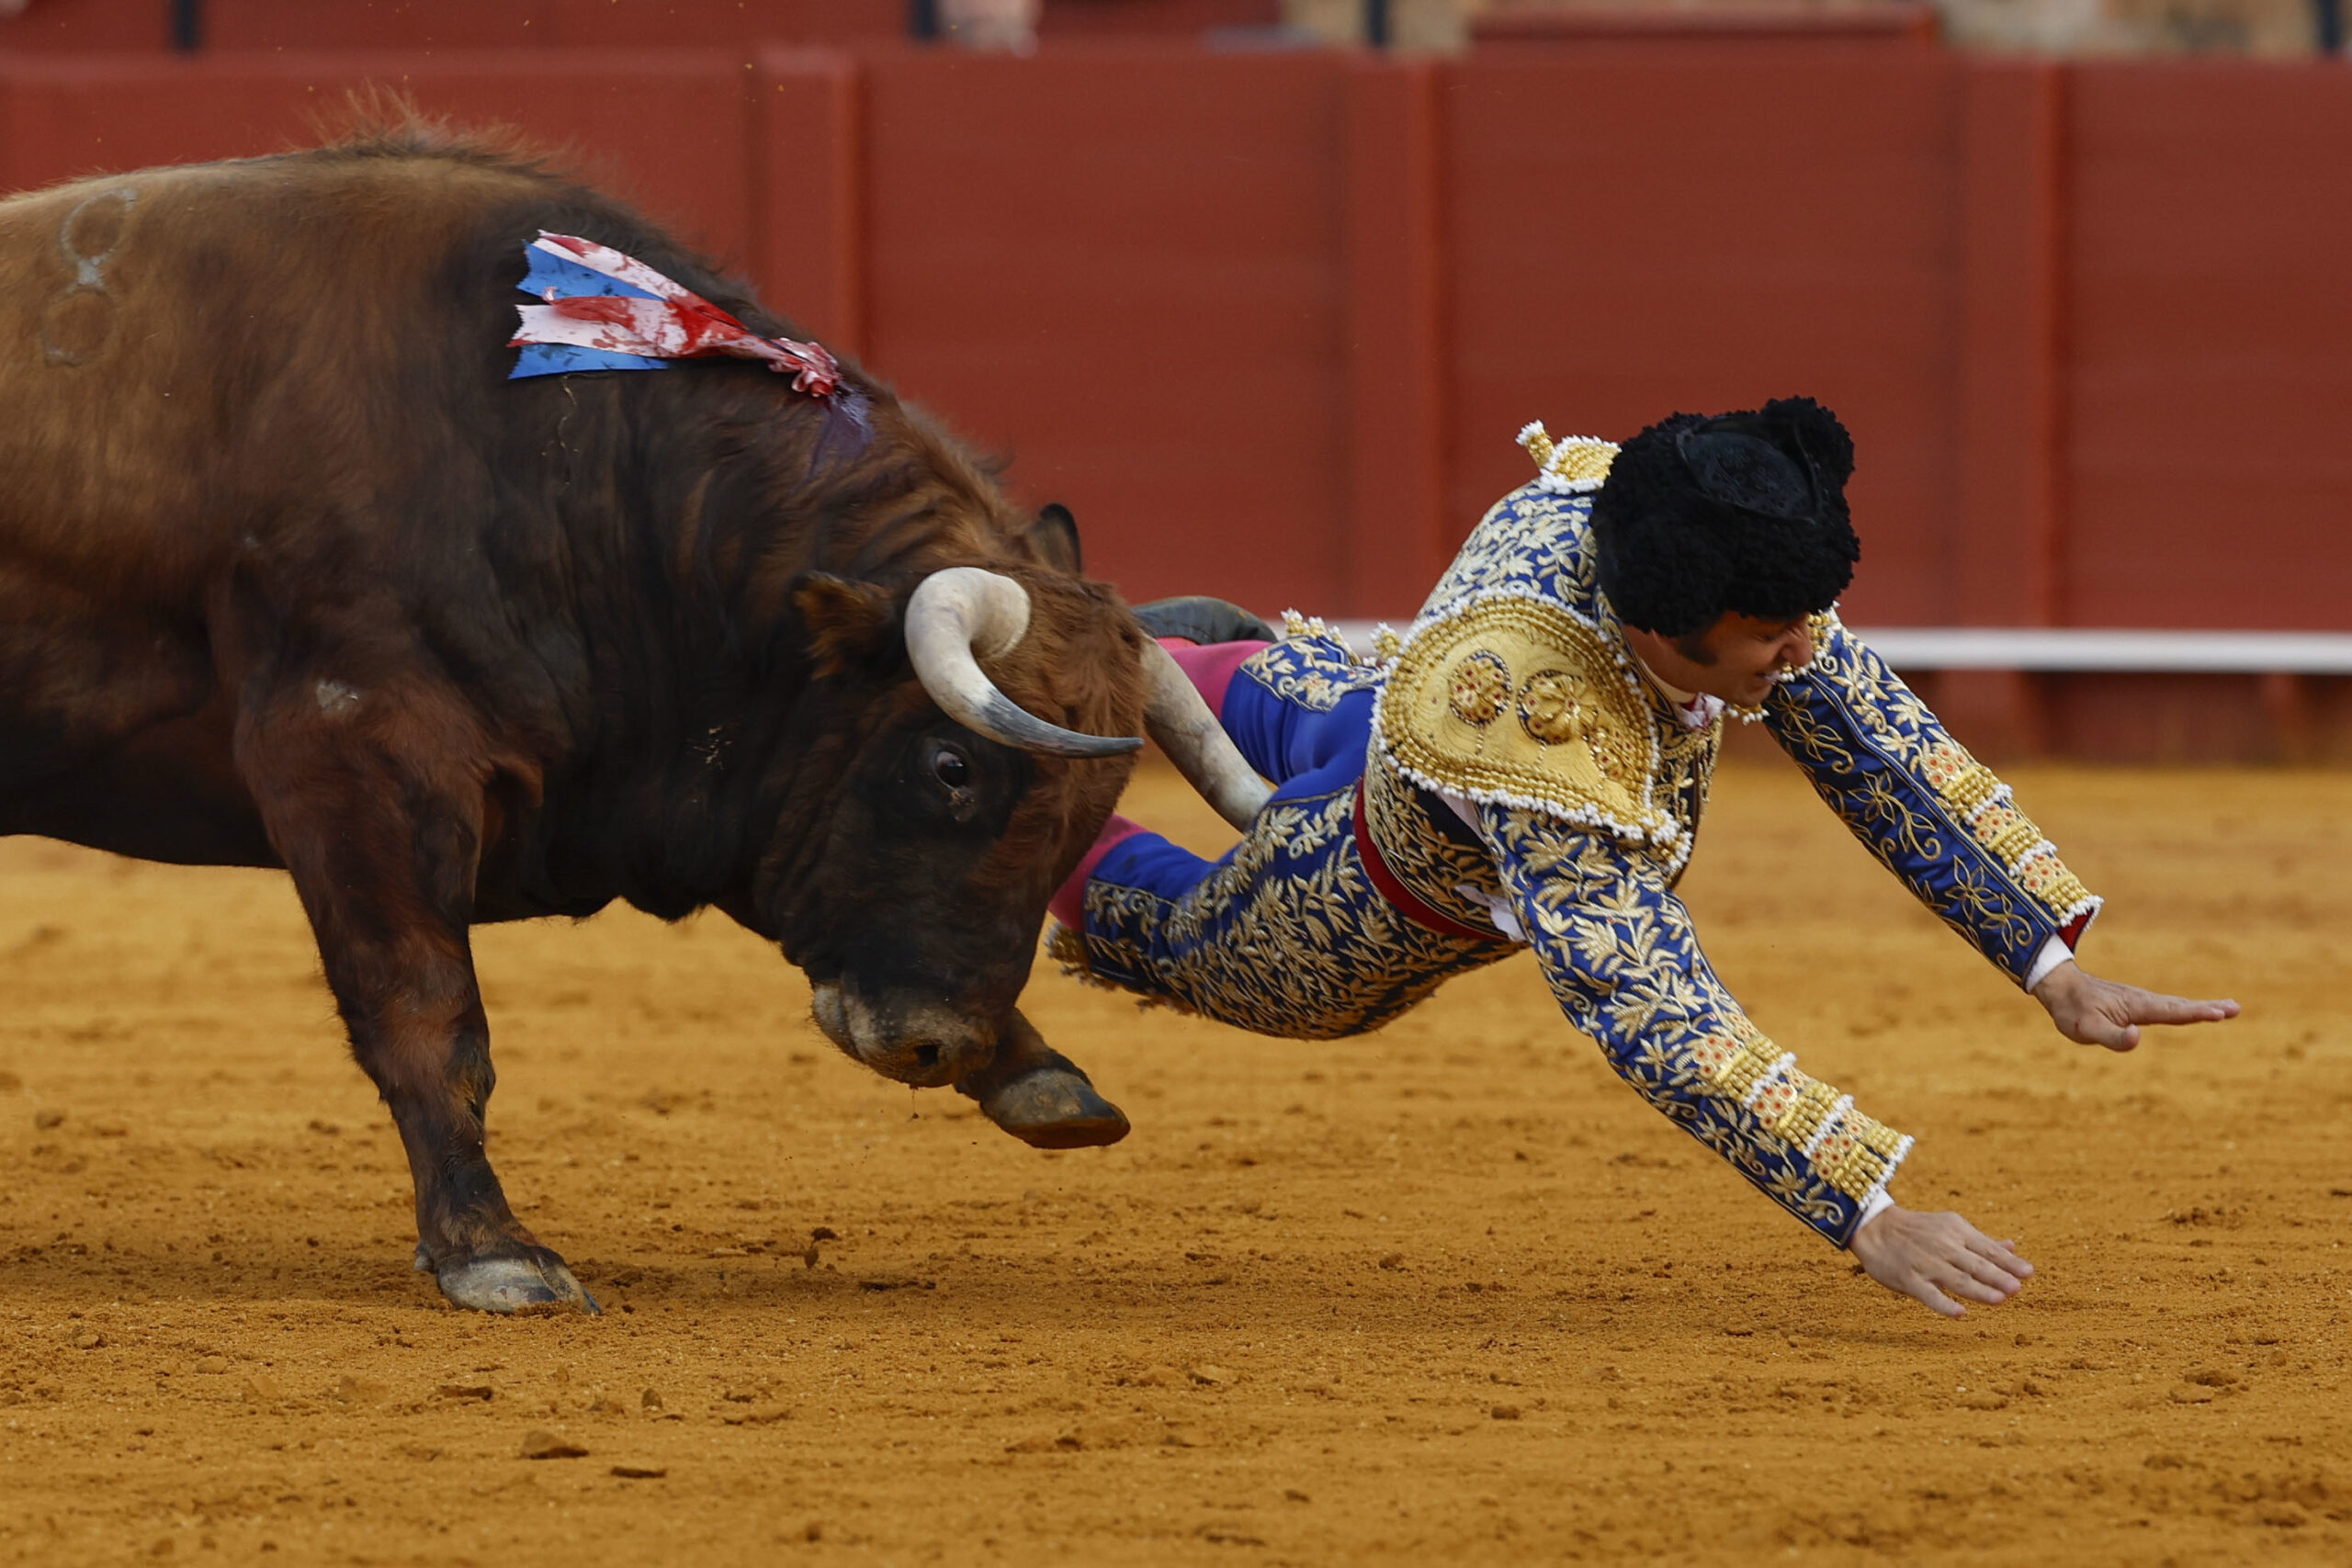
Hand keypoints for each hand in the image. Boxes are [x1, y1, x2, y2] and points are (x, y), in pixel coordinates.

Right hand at [1850, 1206, 2032, 1317]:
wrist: (1873, 1228)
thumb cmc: (1917, 1231)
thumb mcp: (1949, 1228)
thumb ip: (1980, 1242)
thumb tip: (2012, 1247)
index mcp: (1955, 1231)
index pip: (1987, 1249)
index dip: (2008, 1261)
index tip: (2028, 1272)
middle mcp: (1943, 1246)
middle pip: (1975, 1264)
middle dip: (1997, 1276)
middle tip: (2017, 1288)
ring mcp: (1925, 1264)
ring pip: (1957, 1279)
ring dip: (1979, 1290)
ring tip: (2000, 1299)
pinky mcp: (1908, 1279)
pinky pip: (1929, 1294)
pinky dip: (1944, 1304)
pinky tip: (1961, 1313)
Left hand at [2030, 961, 2239, 1051]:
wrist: (2058, 987)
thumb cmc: (2071, 1010)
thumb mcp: (2086, 1029)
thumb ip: (2112, 1036)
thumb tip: (2138, 1037)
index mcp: (2137, 1007)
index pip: (2172, 1012)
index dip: (2197, 1013)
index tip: (2221, 1013)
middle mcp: (2143, 1001)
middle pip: (2181, 1006)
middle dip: (2209, 1008)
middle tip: (2236, 1008)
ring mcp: (2140, 1000)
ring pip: (2176, 1004)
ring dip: (2201, 1006)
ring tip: (2226, 1008)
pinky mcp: (2135, 1003)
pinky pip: (2167, 1006)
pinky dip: (2185, 1007)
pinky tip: (2191, 1010)